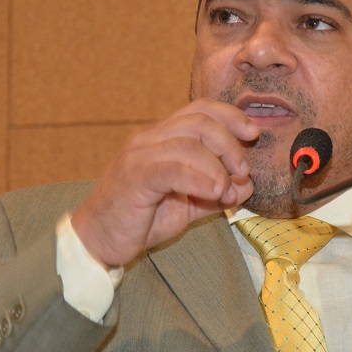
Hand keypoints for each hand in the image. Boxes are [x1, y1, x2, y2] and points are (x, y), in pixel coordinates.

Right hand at [71, 98, 258, 266]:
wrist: (98, 241)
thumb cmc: (141, 220)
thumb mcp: (188, 204)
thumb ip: (216, 192)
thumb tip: (247, 184)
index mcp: (161, 138)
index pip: (200, 109)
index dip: (230, 117)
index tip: (252, 134)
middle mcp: (149, 139)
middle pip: (199, 121)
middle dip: (230, 144)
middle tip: (243, 171)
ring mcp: (139, 156)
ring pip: (189, 143)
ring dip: (218, 167)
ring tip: (226, 191)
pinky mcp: (134, 178)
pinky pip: (173, 168)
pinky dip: (201, 179)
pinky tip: (214, 193)